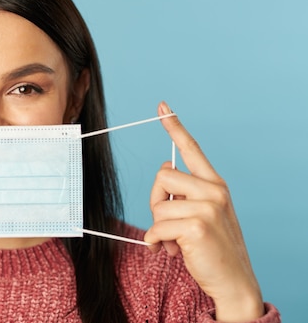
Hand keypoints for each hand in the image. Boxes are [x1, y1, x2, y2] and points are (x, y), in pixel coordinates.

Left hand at [144, 102, 263, 321]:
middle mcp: (214, 191)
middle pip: (162, 178)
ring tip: (174, 242)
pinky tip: (169, 251)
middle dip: (156, 202)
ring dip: (158, 228)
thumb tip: (165, 169)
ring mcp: (208, 208)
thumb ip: (186, 193)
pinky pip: (156, 227)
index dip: (175, 127)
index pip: (191, 149)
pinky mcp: (197, 226)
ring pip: (158, 206)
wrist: (233, 282)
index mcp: (215, 184)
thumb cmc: (212, 248)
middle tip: (167, 225)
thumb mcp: (203, 214)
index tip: (162, 106)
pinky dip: (155, 242)